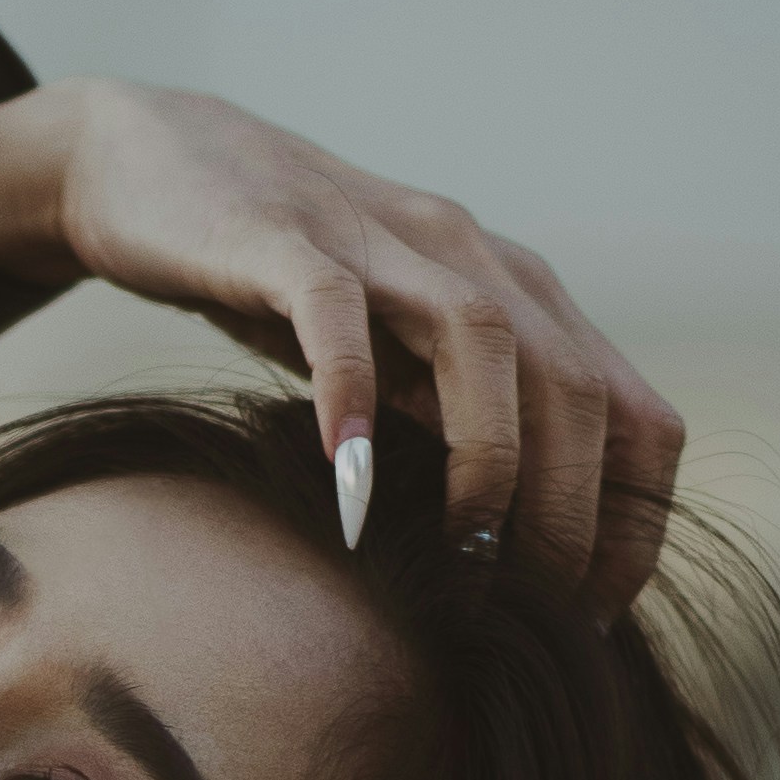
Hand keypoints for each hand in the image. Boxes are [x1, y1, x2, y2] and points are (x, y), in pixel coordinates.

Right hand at [0, 77, 682, 615]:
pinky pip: (334, 314)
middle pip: (573, 385)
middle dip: (572, 512)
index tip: (594, 618)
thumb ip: (457, 417)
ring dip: (491, 459)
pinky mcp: (281, 237)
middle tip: (540, 614)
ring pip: (484, 341)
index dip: (632, 520)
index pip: (629, 410)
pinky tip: (349, 486)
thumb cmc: (275, 281)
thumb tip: (511, 558)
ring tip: (467, 558)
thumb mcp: (393, 352)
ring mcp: (379, 239)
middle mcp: (468, 255)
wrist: (147, 161)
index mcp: (513, 292)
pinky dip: (353, 396)